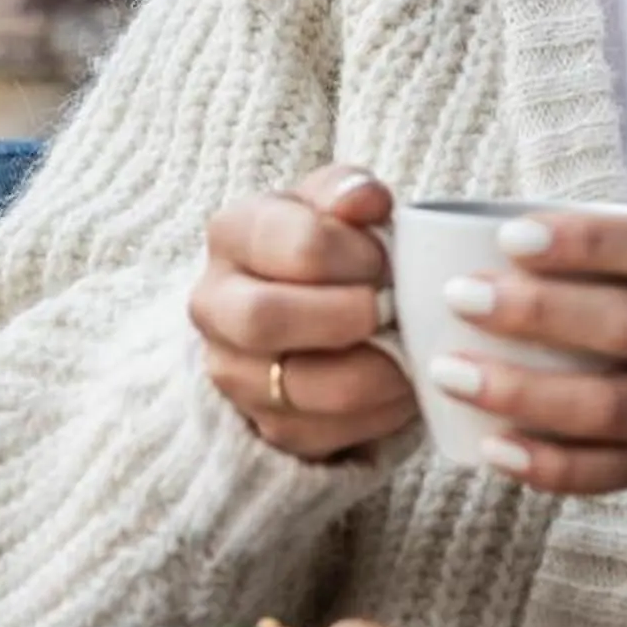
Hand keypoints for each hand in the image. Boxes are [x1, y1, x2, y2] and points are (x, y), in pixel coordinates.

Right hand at [189, 164, 414, 460]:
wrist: (305, 302)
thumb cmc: (329, 244)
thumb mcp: (336, 203)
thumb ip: (349, 192)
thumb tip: (365, 200)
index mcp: (232, 233)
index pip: (294, 244)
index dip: (353, 253)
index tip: (385, 256)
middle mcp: (214, 305)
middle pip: (266, 319)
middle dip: (348, 315)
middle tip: (392, 307)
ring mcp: (232, 373)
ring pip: (300, 388)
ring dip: (373, 372)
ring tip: (412, 350)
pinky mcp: (263, 426)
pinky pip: (322, 434)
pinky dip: (376, 414)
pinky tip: (404, 387)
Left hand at [431, 207, 626, 506]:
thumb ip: (621, 247)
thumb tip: (488, 232)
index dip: (588, 243)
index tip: (512, 237)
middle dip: (538, 311)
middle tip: (462, 297)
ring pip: (613, 407)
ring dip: (525, 391)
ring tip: (453, 371)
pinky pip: (608, 473)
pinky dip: (547, 464)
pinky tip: (492, 445)